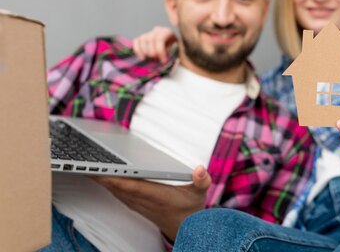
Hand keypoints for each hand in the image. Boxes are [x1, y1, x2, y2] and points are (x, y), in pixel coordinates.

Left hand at [92, 166, 211, 240]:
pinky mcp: (134, 204)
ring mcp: (137, 203)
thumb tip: (200, 170)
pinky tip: (100, 176)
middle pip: (118, 186)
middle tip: (87, 161)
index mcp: (157, 195)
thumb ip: (202, 181)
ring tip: (89, 164)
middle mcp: (144, 200)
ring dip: (101, 178)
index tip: (103, 170)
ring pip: (114, 190)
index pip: (133, 186)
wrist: (184, 227)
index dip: (117, 178)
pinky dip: (107, 183)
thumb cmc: (190, 209)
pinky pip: (117, 193)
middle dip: (102, 174)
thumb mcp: (200, 194)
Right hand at [132, 25, 176, 62]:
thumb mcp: (176, 52)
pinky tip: (142, 57)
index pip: (160, 39)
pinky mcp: (141, 38)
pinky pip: (136, 41)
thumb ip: (172, 54)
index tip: (163, 61)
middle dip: (152, 51)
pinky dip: (137, 49)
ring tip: (150, 59)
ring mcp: (148, 33)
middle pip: (150, 39)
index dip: (160, 51)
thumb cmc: (174, 51)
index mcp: (167, 32)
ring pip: (142, 39)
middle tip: (156, 60)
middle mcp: (157, 30)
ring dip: (145, 51)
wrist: (170, 48)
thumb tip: (167, 60)